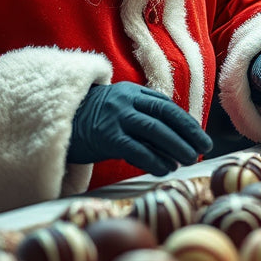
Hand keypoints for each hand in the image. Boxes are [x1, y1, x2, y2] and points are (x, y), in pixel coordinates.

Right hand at [68, 82, 211, 175]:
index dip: (186, 121)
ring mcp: (116, 117)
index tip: (201, 136)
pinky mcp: (106, 136)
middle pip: (165, 115)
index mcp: (131, 92)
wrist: (57, 121)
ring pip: (155, 131)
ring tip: (189, 159)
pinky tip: (166, 168)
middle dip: (187, 133)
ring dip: (176, 146)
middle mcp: (126, 101)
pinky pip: (137, 149)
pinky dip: (155, 159)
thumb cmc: (91, 120)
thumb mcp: (117, 108)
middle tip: (203, 148)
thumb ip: (140, 116)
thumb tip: (174, 138)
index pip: (166, 105)